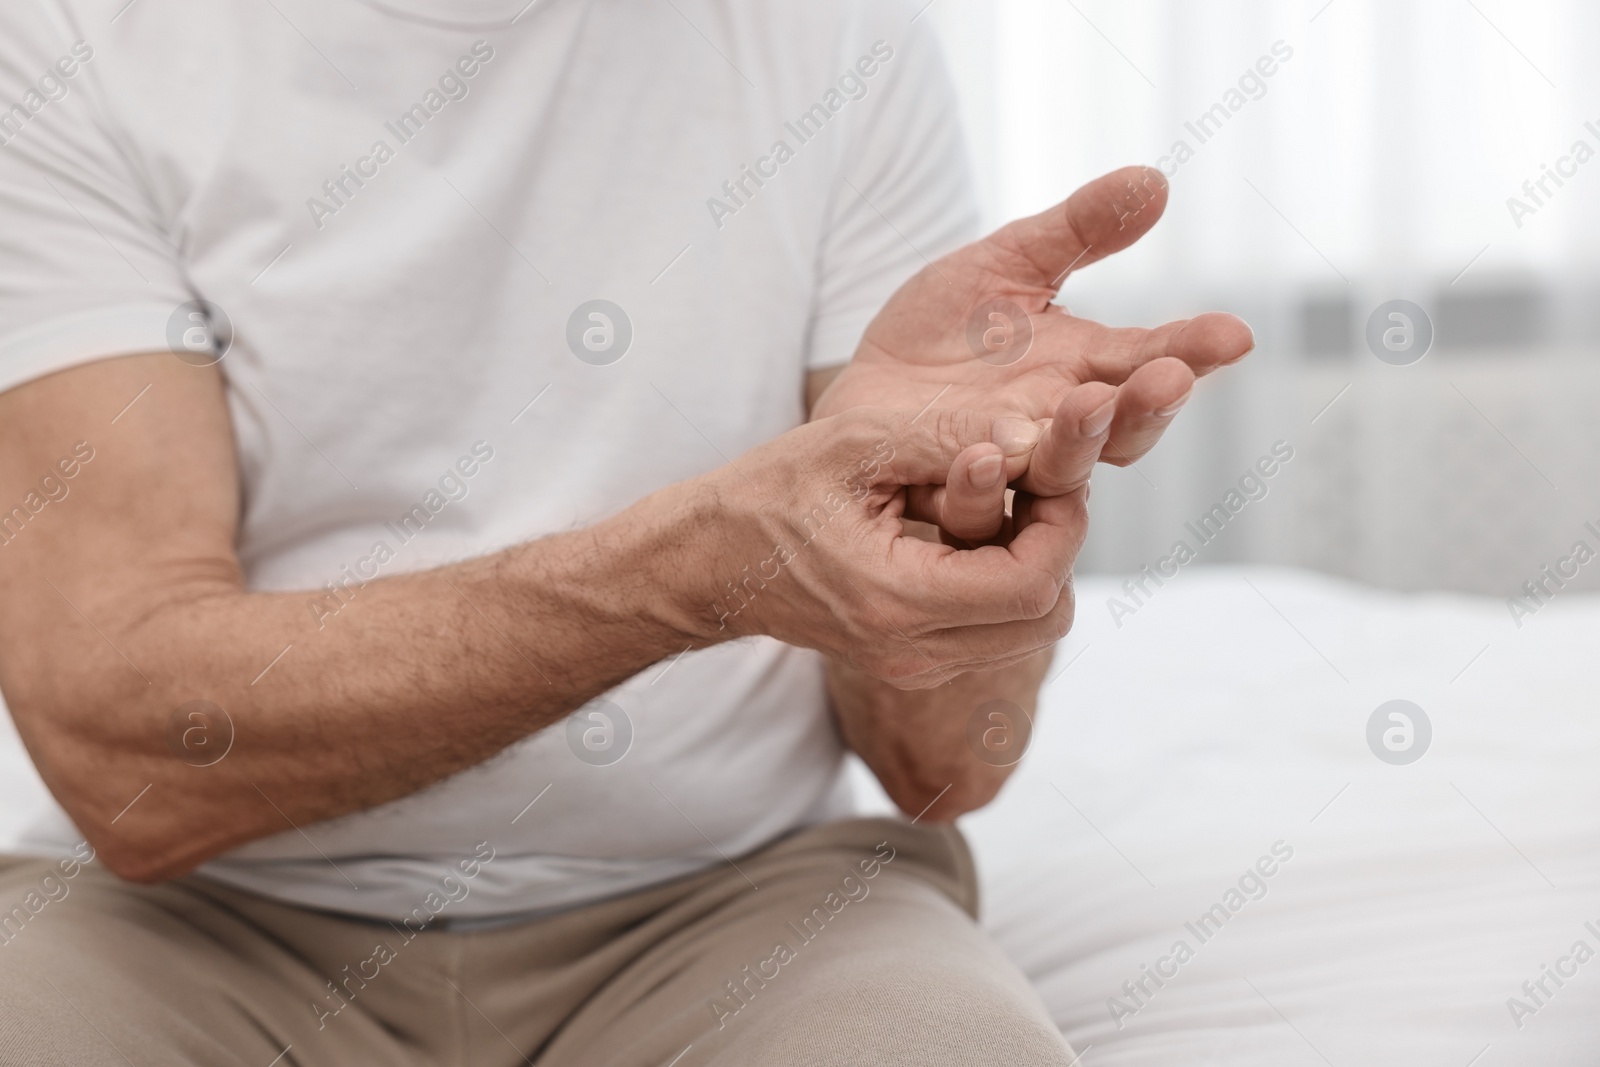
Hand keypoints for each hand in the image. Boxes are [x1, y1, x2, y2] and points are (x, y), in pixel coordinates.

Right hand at [676, 407, 1081, 687]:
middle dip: (1059, 546)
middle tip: (1037, 487)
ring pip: (1027, 630)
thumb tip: (1034, 436)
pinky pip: (992, 632)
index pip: (1032, 585)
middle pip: (1046, 618)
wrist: (710, 562)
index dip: (1064, 525)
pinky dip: (1002, 581)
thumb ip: (948, 437)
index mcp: (897, 601)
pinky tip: (971, 531)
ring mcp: (912, 665)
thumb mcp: (856, 444)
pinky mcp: (912, 661)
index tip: (1052, 472)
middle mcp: (911, 651)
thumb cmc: (771, 495)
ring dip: (1034, 564)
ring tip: (1003, 504)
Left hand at [811, 165, 1254, 502]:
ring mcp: (1008, 462)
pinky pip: (975, 497)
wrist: (866, 385)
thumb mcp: (1008, 262)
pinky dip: (986, 476)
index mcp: (1087, 367)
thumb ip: (1078, 230)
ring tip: (1090, 404)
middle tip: (1171, 377)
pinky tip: (990, 450)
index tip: (1234, 335)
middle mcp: (1059, 424)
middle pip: (1122, 428)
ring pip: (1060, 470)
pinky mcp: (949, 487)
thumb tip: (1155, 180)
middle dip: (1148, 404)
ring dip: (1079, 439)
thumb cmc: (946, 331)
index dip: (1193, 350)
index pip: (1151, 360)